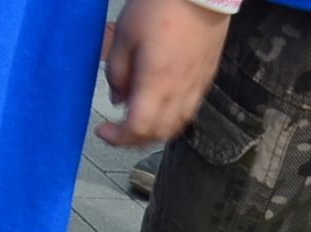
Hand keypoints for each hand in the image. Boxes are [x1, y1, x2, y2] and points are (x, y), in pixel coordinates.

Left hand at [98, 0, 231, 147]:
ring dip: (154, 131)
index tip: (103, 130)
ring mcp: (197, 84)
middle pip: (158, 134)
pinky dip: (172, 117)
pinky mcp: (207, 75)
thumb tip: (119, 100)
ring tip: (138, 119)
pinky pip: (190, 108)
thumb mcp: (123, 36)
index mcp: (156, 82)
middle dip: (134, 139)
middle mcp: (180, 89)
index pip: (138, 129)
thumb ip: (116, 73)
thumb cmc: (160, 5)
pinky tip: (160, 106)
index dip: (117, 138)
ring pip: (177, 125)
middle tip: (118, 129)